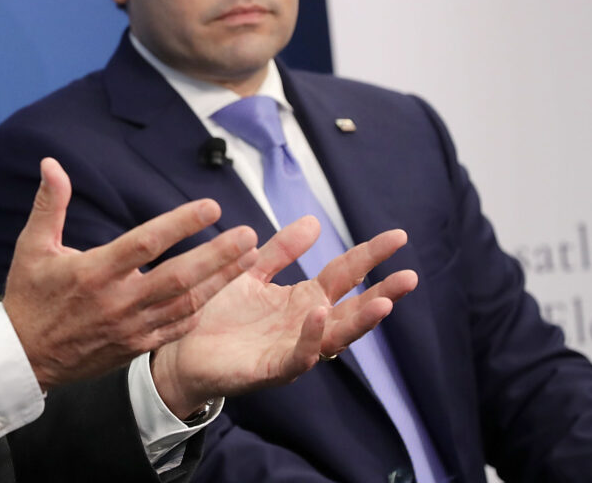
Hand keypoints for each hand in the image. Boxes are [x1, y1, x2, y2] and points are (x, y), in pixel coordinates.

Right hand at [1, 158, 259, 390]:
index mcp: (94, 272)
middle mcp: (118, 301)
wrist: (25, 358)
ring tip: (249, 257)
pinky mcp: (135, 347)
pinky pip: (177, 329)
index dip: (181, 223)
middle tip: (249, 235)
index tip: (211, 206)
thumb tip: (51, 164)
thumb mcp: (32, 246)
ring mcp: (130, 328)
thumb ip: (49, 204)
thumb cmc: (29, 296)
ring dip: (220, 280)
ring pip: (185, 303)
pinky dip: (201, 310)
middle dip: (218, 255)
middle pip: (178, 276)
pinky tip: (221, 291)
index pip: (146, 243)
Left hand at [150, 216, 418, 417]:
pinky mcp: (271, 369)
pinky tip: (319, 315)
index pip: (344, 274)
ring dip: (359, 322)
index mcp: (303, 299)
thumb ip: (281, 251)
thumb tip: (314, 221)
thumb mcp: (251, 272)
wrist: (181, 350)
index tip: (398, 235)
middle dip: (382, 293)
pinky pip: (297, 356)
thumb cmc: (218, 314)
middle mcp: (304, 324)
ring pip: (334, 336)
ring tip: (383, 304)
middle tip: (410, 277)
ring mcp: (291, 348)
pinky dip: (310, 339)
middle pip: (352, 307)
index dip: (370, 255)